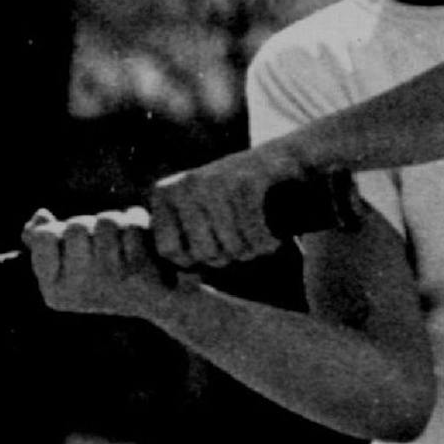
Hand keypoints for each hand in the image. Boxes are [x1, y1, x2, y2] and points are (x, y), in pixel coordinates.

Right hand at [24, 207, 181, 318]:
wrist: (159, 298)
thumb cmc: (108, 276)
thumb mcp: (71, 263)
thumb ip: (46, 240)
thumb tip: (40, 215)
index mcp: (54, 293)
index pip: (43, 236)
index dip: (61, 232)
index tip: (78, 252)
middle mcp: (77, 290)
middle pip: (76, 226)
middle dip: (92, 226)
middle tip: (105, 247)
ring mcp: (107, 280)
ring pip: (105, 220)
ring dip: (118, 224)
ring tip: (124, 245)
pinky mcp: (137, 269)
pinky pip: (131, 223)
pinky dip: (139, 224)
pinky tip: (143, 244)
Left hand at [149, 142, 314, 270]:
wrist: (277, 159)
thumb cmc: (233, 198)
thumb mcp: (196, 212)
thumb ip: (182, 241)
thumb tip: (177, 284)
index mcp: (165, 193)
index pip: (169, 251)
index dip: (193, 260)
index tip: (212, 250)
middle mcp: (185, 185)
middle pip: (204, 253)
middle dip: (228, 257)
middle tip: (242, 245)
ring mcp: (215, 182)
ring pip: (233, 247)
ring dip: (252, 252)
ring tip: (257, 239)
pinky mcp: (245, 182)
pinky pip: (255, 236)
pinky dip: (269, 244)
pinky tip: (274, 237)